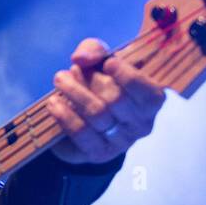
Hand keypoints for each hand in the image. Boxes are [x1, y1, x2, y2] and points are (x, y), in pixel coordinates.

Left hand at [44, 37, 165, 164]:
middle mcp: (142, 124)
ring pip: (97, 114)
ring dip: (73, 93)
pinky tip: (53, 103)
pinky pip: (81, 133)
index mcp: (152, 101)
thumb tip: (81, 58)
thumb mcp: (100, 61)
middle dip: (90, 80)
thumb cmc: (100, 85)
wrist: (84, 121)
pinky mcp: (101, 154)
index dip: (127, 76)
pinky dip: (64, 115)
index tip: (108, 63)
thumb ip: (95, 50)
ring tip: (59, 80)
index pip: (147, 91)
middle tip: (70, 71)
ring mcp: (122, 142)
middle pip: (116, 99)